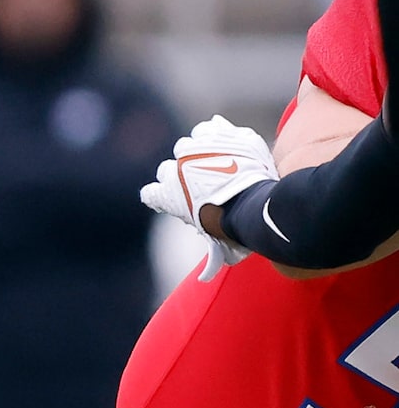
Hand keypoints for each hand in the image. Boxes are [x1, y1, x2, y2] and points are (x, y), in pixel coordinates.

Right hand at [142, 118, 275, 269]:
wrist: (256, 202)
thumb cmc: (234, 228)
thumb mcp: (218, 245)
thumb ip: (211, 255)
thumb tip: (205, 280)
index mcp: (165, 195)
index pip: (150, 193)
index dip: (164, 196)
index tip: (178, 200)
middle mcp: (173, 170)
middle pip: (168, 168)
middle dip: (183, 174)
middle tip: (204, 182)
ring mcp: (194, 150)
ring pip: (188, 145)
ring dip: (199, 151)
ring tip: (219, 159)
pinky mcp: (216, 135)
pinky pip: (210, 128)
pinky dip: (216, 133)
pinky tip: (227, 141)